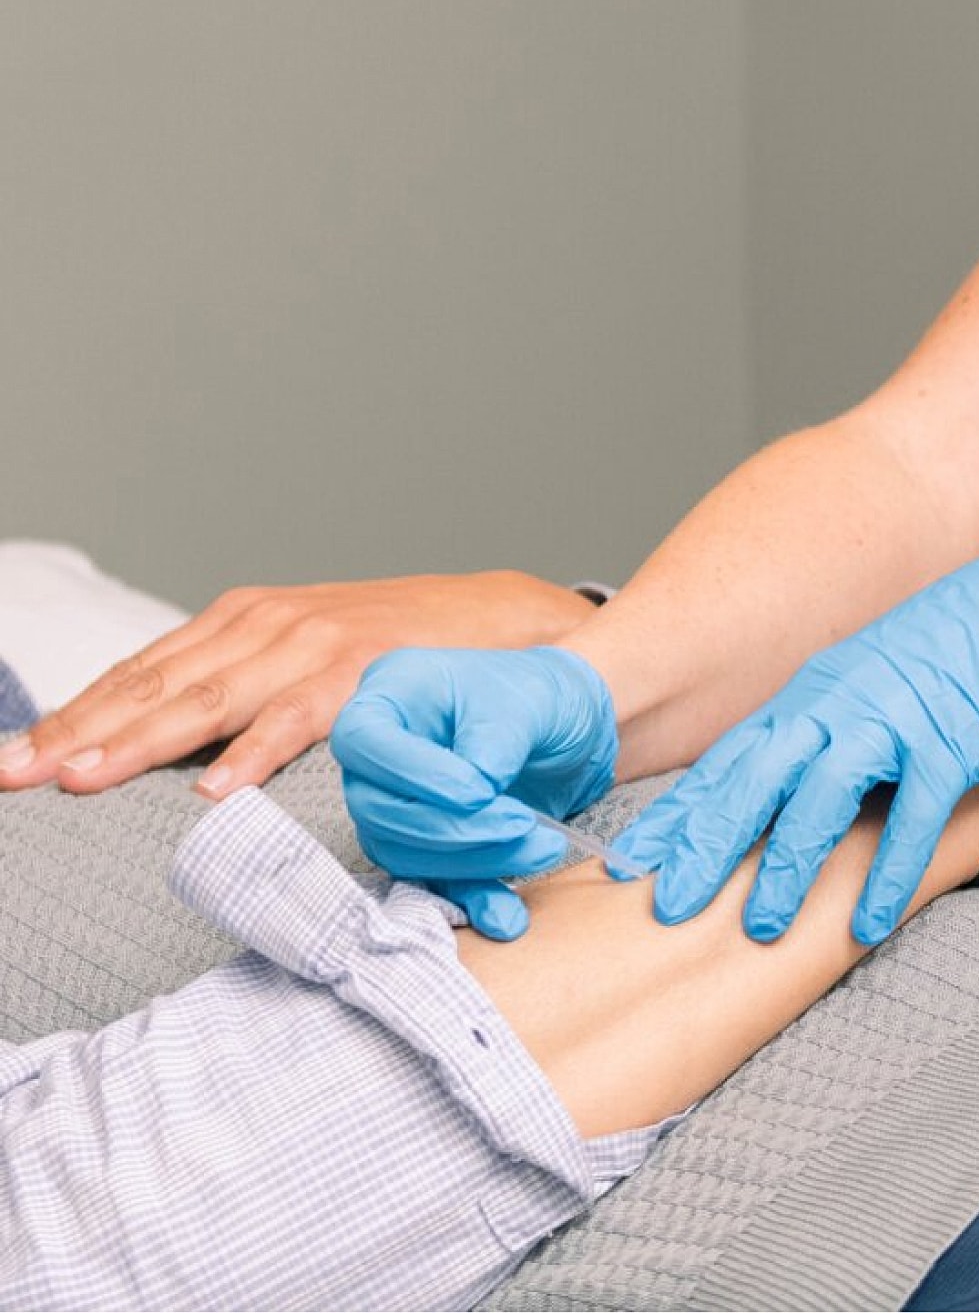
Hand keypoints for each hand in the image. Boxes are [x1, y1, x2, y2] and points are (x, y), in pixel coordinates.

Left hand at [0, 572, 597, 796]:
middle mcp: (267, 623)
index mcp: (244, 620)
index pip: (141, 671)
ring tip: (84, 778)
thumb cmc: (395, 650)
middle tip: (19, 773)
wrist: (499, 619)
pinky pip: (299, 719)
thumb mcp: (304, 657)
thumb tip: (173, 746)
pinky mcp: (365, 673)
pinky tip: (214, 790)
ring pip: (211, 698)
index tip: (19, 756)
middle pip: (156, 684)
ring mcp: (315, 643)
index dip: (76, 713)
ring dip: (142, 741)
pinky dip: (255, 753)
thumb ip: (243, 687)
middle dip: (80, 730)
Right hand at [331, 645, 617, 938]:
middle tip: (523, 824)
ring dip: (473, 862)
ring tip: (545, 846)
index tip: (480, 791)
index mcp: (392, 693)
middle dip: (452, 828)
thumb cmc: (539, 694)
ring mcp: (395, 801)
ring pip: (401, 851)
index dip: (412, 773)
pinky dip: (471, 900)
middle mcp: (379, 752)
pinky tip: (508, 915)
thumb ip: (497, 740)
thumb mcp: (529, 701)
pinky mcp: (425, 844)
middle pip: (376, 807)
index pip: (362, 739)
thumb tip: (480, 792)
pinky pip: (431, 882)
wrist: (567, 726)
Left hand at [610, 536, 978, 945]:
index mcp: (807, 697)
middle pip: (753, 779)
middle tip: (665, 904)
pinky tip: (869, 923)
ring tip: (758, 928)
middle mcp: (836, 705)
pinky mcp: (950, 743)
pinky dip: (888, 873)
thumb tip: (769, 785)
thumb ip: (815, 731)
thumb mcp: (858, 685)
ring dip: (787, 865)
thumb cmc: (941, 656)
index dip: (676, 814)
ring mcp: (892, 721)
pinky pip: (911, 816)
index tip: (628, 862)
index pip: (725, 762)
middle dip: (704, 843)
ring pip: (821, 797)